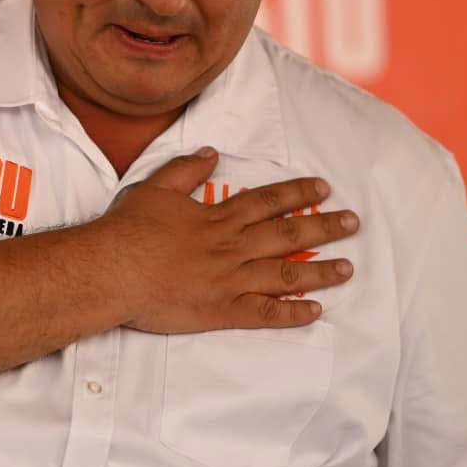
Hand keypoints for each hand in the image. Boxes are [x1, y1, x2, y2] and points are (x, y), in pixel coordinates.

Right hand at [87, 148, 359, 333]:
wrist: (113, 269)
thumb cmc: (129, 229)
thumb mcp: (155, 188)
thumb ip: (185, 170)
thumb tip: (211, 153)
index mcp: (219, 218)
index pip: (268, 202)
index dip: (298, 193)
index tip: (323, 188)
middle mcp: (233, 246)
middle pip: (288, 234)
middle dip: (324, 226)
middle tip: (353, 222)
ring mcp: (231, 280)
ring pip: (286, 273)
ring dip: (320, 270)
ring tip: (348, 268)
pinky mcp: (222, 310)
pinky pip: (265, 313)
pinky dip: (292, 312)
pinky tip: (315, 311)